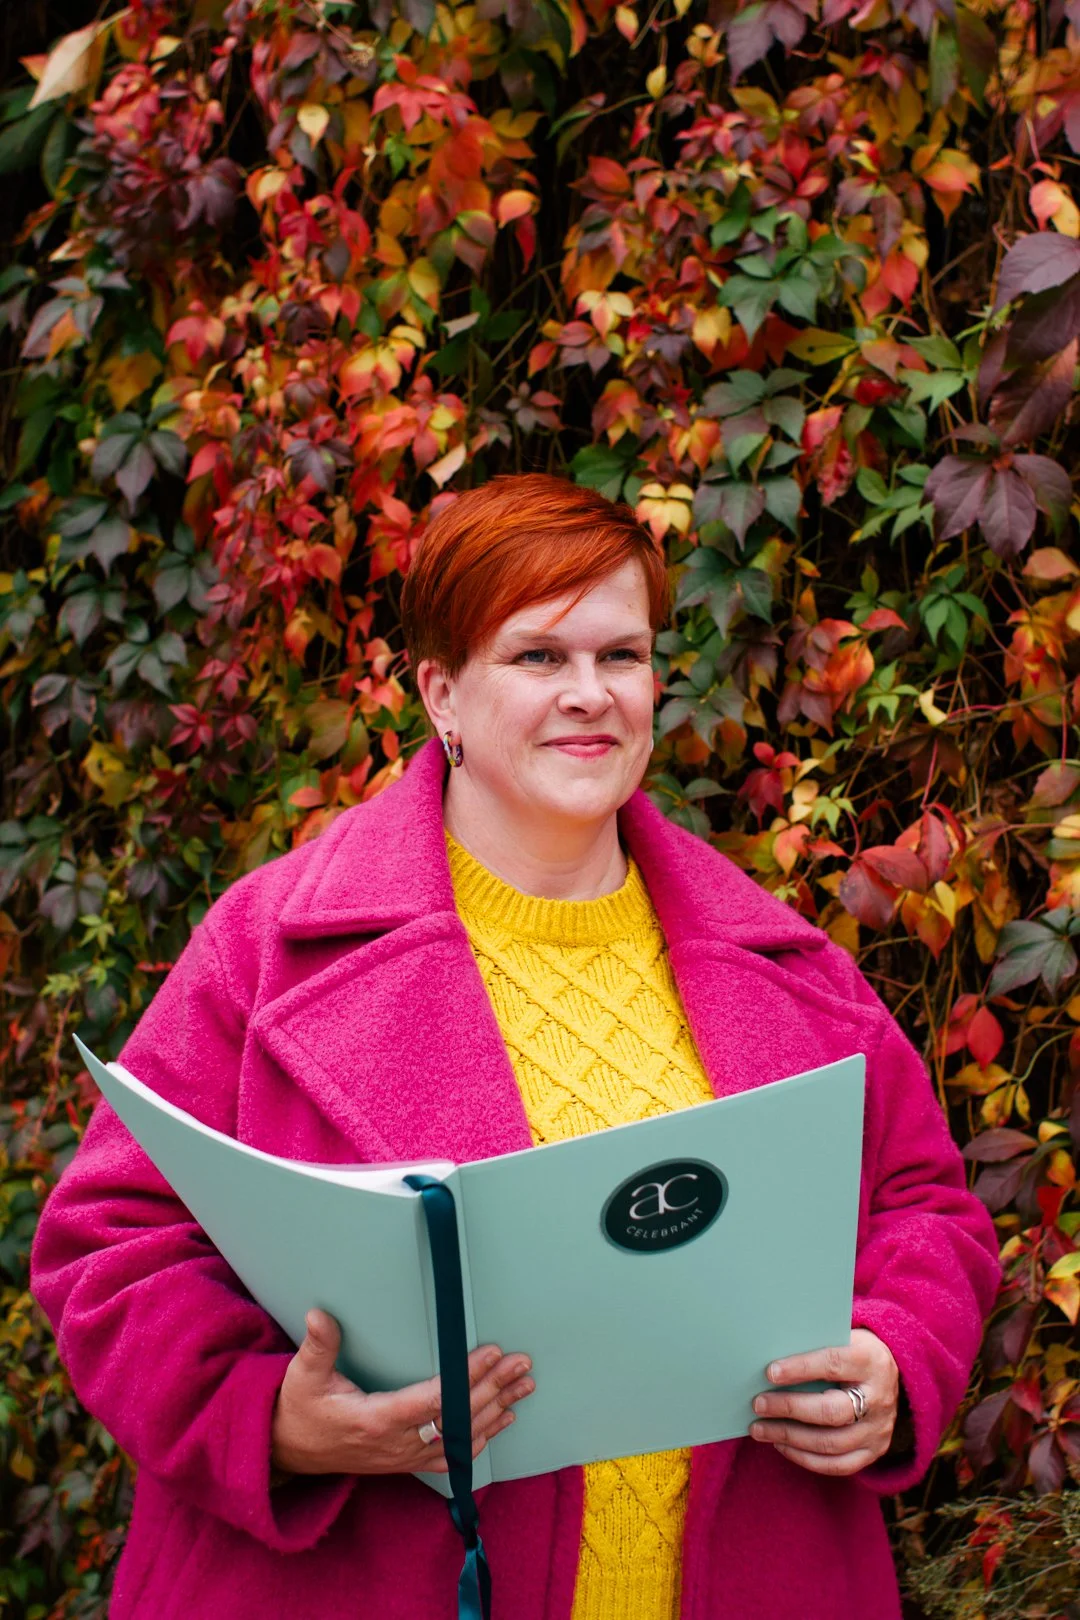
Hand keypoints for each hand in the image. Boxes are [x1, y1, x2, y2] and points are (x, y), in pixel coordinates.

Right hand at [270, 1308, 534, 1477]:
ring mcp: (404, 1457)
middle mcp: (397, 1444)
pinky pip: (451, 1457)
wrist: (289, 1452)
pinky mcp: (406, 1462)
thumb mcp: (303, 1376)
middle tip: (521, 1364)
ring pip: (461, 1438)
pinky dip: (481, 1439)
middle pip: (457, 1418)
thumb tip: (319, 1314)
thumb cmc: (300, 1409)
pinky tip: (503, 1421)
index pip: (433, 1400)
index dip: (465, 1378)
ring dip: (496, 1411)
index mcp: (376, 1420)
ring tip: (524, 1386)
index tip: (490, 1353)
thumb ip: (318, 1346)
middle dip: (493, 1388)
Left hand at [747, 1328, 899, 1476]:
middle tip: (758, 1404)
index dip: (800, 1369)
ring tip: (760, 1429)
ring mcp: (878, 1429)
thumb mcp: (841, 1337)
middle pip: (832, 1411)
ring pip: (831, 1443)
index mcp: (870, 1361)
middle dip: (790, 1408)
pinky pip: (838, 1465)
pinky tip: (782, 1445)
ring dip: (790, 1437)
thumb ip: (813, 1346)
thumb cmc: (851, 1350)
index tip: (770, 1372)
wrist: (889, 1372)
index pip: (833, 1364)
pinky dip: (805, 1458)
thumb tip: (769, 1360)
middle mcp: (879, 1398)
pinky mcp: (874, 1451)